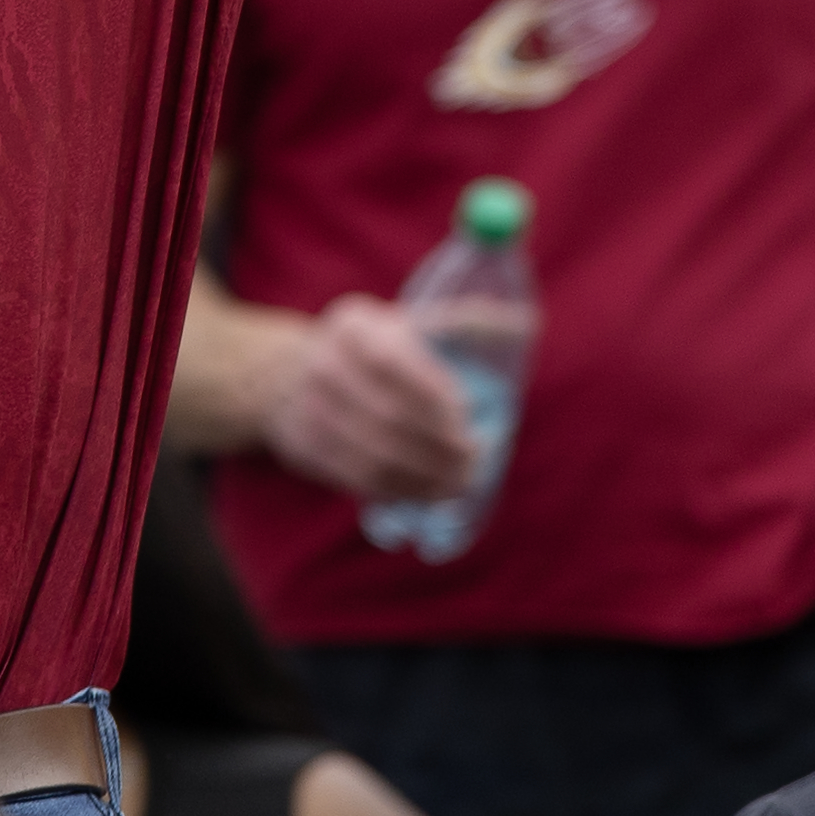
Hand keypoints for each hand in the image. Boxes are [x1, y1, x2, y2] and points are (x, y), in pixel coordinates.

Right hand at [257, 298, 481, 504]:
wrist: (285, 376)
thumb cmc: (369, 348)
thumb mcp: (408, 323)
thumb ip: (468, 323)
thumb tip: (529, 324)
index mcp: (352, 325)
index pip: (396, 364)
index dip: (437, 398)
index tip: (471, 419)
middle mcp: (323, 363)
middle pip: (388, 415)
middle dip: (439, 446)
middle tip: (475, 462)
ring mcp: (308, 409)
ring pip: (375, 454)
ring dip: (425, 476)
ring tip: (461, 483)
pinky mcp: (304, 448)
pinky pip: (359, 479)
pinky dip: (401, 490)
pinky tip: (429, 492)